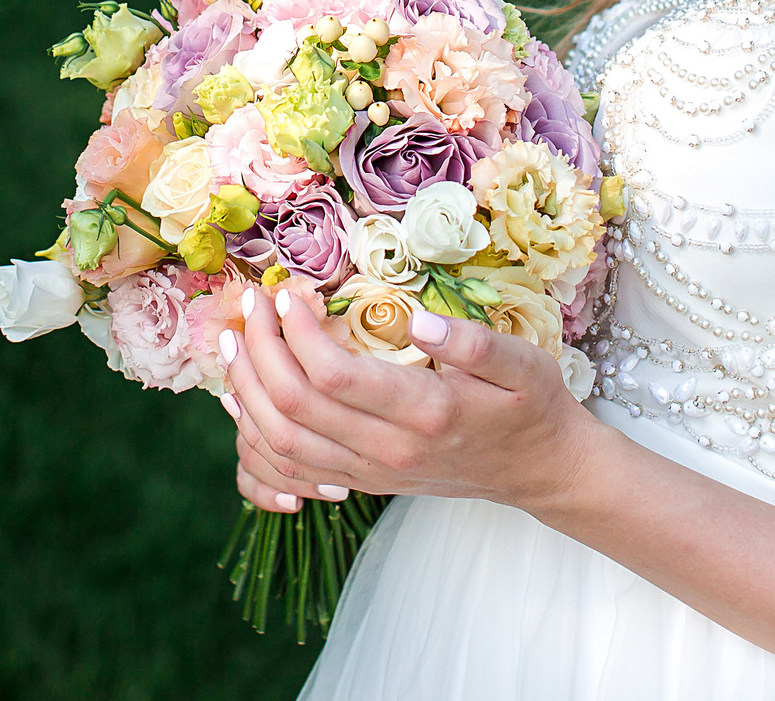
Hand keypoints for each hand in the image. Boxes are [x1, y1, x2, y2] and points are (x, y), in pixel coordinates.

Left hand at [216, 282, 604, 515]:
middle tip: (253, 304)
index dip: (297, 332)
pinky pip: (289, 471)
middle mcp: (388, 452)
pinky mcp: (362, 482)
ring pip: (281, 443)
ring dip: (245, 391)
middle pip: (293, 406)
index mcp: (426, 414)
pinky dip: (254, 440)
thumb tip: (418, 319)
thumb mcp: (523, 363)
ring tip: (233, 342)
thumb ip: (472, 342)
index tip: (290, 292)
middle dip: (259, 349)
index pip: (335, 376)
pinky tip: (241, 403)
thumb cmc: (532, 407)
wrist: (540, 471)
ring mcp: (371, 473)